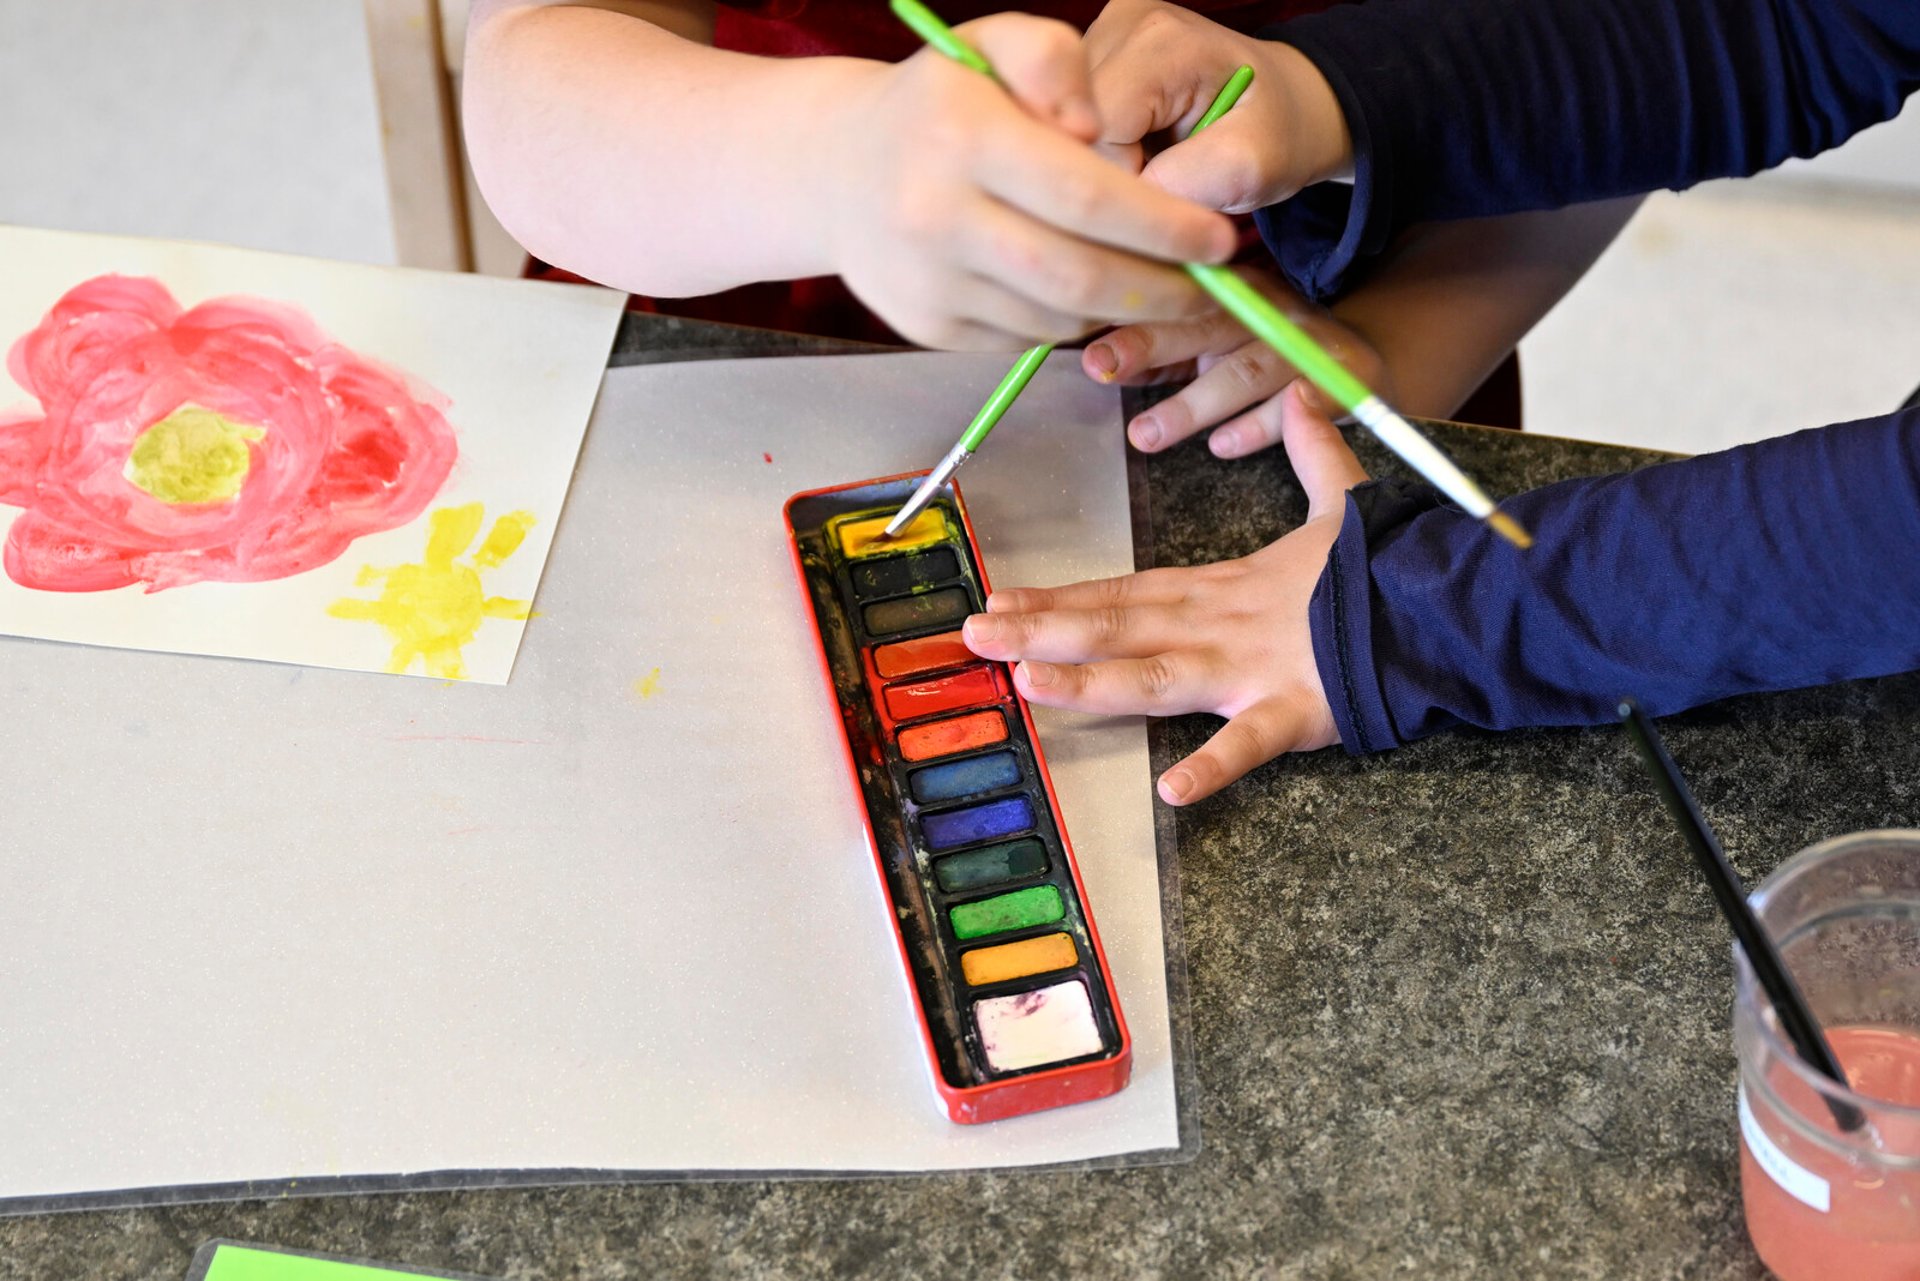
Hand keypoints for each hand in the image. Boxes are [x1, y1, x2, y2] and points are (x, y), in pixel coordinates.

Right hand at [821, 13, 1235, 350]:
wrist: (836, 170)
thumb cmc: (940, 102)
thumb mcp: (991, 44)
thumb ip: (1052, 55)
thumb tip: (1094, 125)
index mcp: (962, 138)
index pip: (1085, 197)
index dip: (1164, 227)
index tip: (1218, 240)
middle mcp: (936, 217)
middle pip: (1078, 277)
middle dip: (1160, 290)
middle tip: (1209, 287)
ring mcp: (927, 282)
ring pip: (1057, 319)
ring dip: (1122, 311)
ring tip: (1161, 287)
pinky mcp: (926, 327)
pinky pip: (1024, 339)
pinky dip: (1071, 322)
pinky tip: (1093, 292)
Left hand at [962, 408, 1368, 804]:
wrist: (1440, 603)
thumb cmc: (1382, 569)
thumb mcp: (1342, 504)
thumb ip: (1313, 453)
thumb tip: (1304, 394)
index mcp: (1218, 586)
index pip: (1121, 590)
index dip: (1056, 596)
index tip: (999, 598)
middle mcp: (1215, 626)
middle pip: (1115, 627)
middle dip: (1039, 630)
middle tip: (974, 637)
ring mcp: (1248, 670)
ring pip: (1154, 678)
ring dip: (1089, 682)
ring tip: (1029, 684)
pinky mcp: (1292, 711)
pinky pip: (1248, 744)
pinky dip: (1212, 767)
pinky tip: (1172, 790)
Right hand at [1083, 0, 1351, 213]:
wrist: (1279, 105)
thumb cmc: (1271, 134)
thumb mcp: (1255, 167)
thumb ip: (1191, 184)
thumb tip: (1124, 207)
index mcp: (1161, 40)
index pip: (1094, 130)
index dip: (1118, 183)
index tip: (1163, 194)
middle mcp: (1117, 23)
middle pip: (1064, 126)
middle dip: (1101, 176)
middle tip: (1158, 182)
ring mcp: (1096, 35)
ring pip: (1055, 127)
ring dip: (1093, 166)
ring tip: (1148, 164)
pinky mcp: (1083, 57)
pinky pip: (1059, 121)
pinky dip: (1088, 152)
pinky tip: (1129, 152)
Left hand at [1083, 265, 1389, 458]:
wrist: (1361, 360)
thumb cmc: (1268, 349)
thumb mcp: (1215, 342)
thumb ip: (1163, 354)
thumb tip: (1103, 366)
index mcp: (1234, 288)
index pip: (1179, 297)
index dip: (1133, 320)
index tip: (1091, 351)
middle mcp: (1270, 308)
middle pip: (1207, 323)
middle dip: (1151, 345)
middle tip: (1102, 370)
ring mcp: (1306, 344)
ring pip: (1243, 372)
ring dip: (1191, 405)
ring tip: (1146, 436)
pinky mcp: (1339, 382)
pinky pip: (1293, 409)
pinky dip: (1254, 429)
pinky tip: (1220, 446)